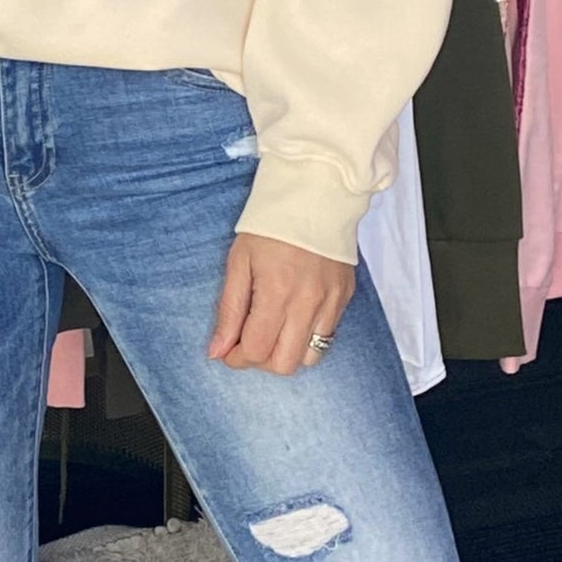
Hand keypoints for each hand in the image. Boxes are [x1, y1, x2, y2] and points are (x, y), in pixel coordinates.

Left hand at [208, 234, 353, 374]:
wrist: (314, 196)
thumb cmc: (270, 226)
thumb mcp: (239, 263)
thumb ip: (229, 311)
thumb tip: (217, 351)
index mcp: (277, 293)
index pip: (256, 351)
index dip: (236, 358)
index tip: (228, 349)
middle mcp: (308, 304)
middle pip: (284, 365)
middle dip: (261, 360)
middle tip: (250, 340)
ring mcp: (331, 303)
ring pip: (309, 358)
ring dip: (286, 353)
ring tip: (274, 330)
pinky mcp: (344, 298)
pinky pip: (327, 337)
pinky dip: (306, 338)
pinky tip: (294, 317)